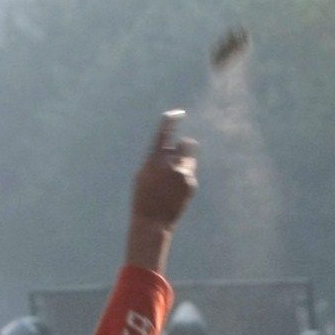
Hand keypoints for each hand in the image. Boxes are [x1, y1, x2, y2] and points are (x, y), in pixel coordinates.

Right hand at [132, 112, 198, 233]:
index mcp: (155, 159)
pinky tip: (174, 192)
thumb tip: (171, 149)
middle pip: (187, 144)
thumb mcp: (143, 174)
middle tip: (178, 155)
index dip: (171, 119)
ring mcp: (183, 174)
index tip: (178, 113)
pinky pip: (189, 174)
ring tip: (172, 180)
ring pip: (190, 160)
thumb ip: (156, 159)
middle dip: (184, 147)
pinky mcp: (191, 184)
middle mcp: (171, 164)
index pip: (164, 132)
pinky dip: (184, 179)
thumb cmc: (143, 197)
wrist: (153, 221)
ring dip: (184, 163)